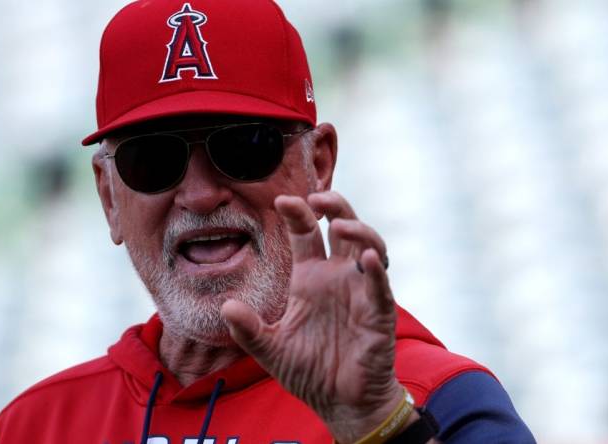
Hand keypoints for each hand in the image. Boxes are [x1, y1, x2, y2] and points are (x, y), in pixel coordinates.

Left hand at [221, 191, 403, 442]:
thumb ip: (249, 330)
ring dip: (359, 231)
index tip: (281, 200)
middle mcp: (337, 277)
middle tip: (318, 197)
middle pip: (343, 227)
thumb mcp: (271, 350)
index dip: (298, 214)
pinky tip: (365, 260)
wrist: (340, 404)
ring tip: (339, 224)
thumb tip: (227, 307)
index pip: (306, 234)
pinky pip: (380, 286)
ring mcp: (360, 292)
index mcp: (310, 278)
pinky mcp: (378, 313)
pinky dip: (375, 271)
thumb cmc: (309, 372)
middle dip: (335, 206)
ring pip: (368, 247)